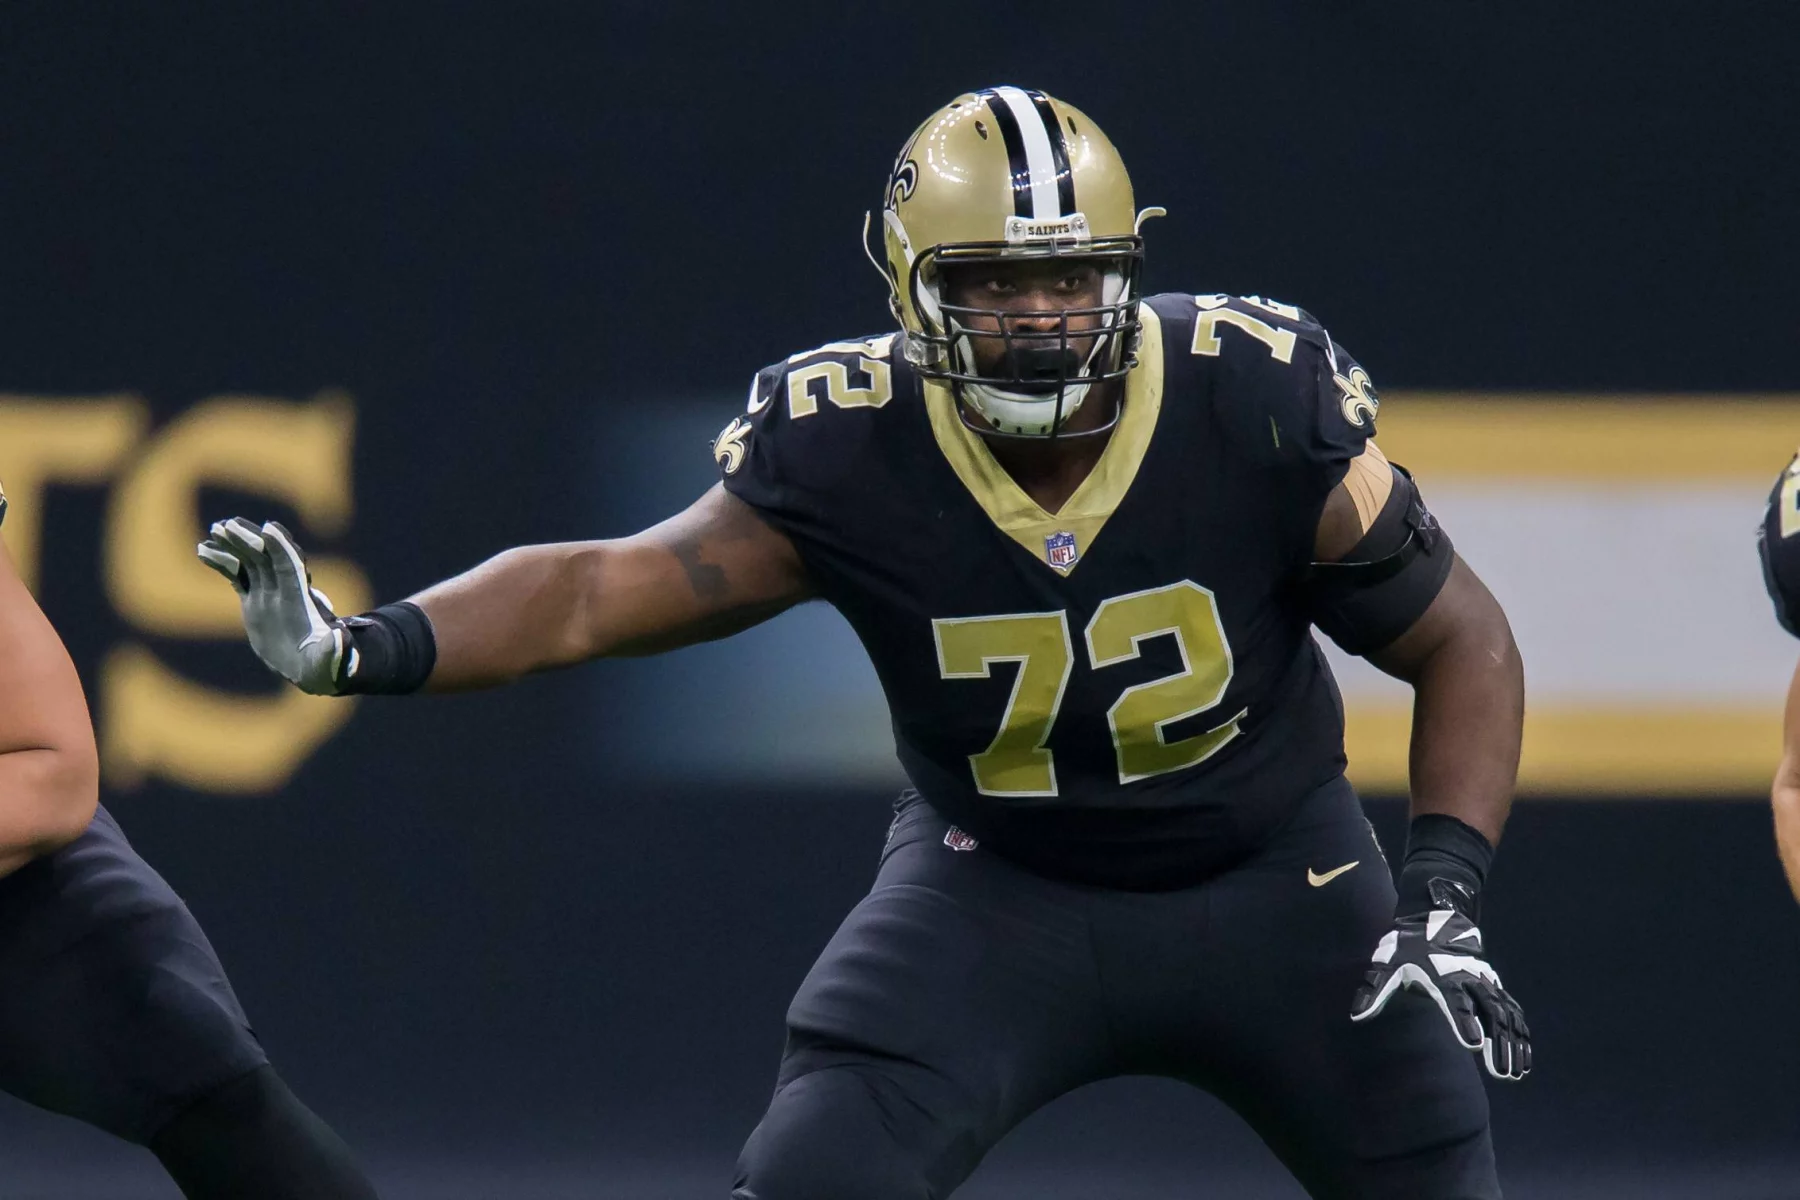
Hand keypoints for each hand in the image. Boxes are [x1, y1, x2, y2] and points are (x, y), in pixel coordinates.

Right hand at [197, 518, 349, 694]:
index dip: (282, 548)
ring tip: (214, 531)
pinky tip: (202, 550)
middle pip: (267, 558)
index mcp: (299, 601)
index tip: (268, 528)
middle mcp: (282, 591)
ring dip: (233, 545)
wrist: (310, 665)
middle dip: (250, 540)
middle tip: (228, 525)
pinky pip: (237, 576)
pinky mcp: (254, 601)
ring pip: (250, 562)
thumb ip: (333, 649)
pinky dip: (222, 563)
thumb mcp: (329, 659)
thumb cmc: (322, 663)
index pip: (291, 567)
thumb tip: (341, 640)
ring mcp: (267, 594)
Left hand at [1349, 881, 1530, 1080]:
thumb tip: (1357, 1016)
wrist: (1436, 919)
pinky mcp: (1494, 987)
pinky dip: (1521, 1036)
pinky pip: (1513, 1013)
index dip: (1465, 1023)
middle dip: (1497, 1043)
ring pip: (1506, 1016)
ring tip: (1514, 1074)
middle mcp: (1470, 980)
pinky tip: (1524, 1061)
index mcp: (1445, 977)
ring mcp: (1486, 984)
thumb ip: (1375, 990)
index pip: (1456, 1003)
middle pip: (1490, 1013)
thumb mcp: (1388, 964)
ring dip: (1512, 1045)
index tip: (1474, 1046)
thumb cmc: (1408, 946)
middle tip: (1501, 1073)